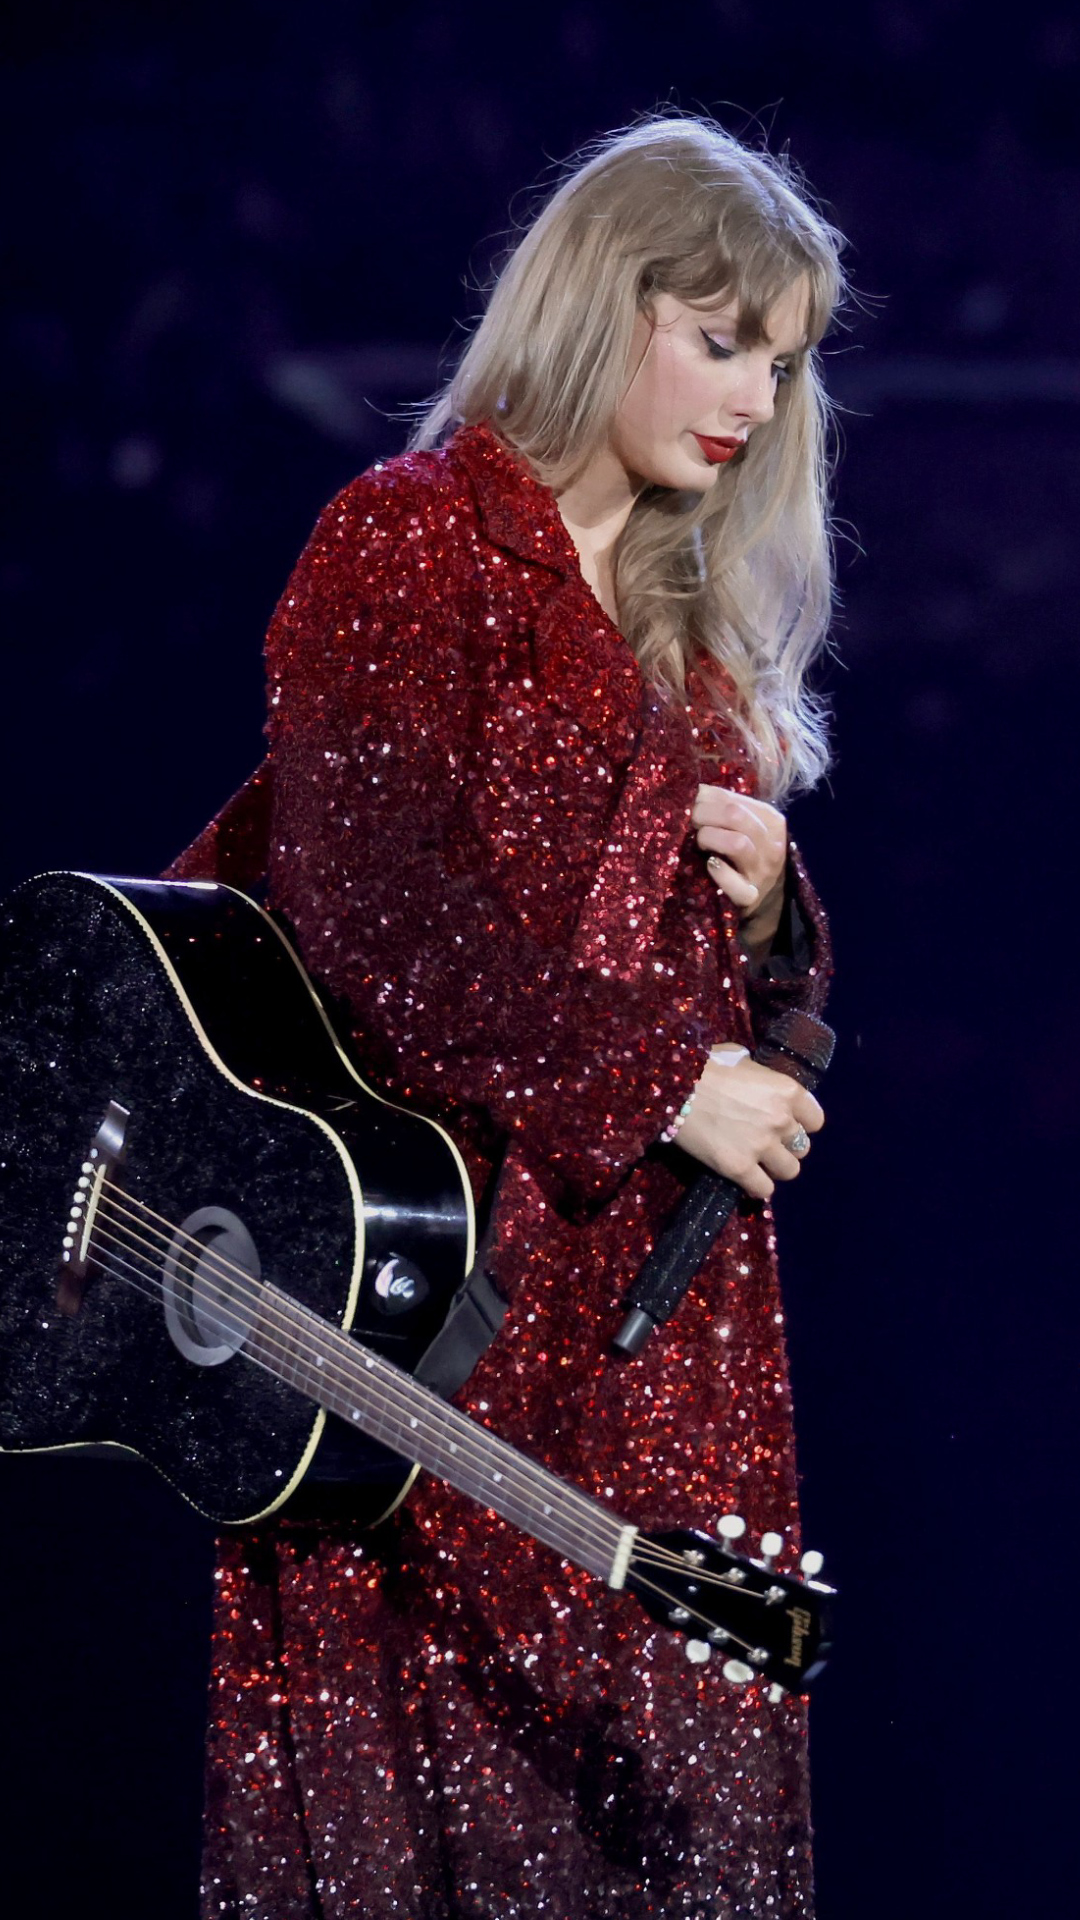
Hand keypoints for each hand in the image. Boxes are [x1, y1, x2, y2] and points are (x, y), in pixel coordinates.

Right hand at [674, 1048, 823, 1199]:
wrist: (672, 1087)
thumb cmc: (704, 1066)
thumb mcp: (740, 1059)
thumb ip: (759, 1077)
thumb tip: (756, 1081)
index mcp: (787, 1091)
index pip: (815, 1120)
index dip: (801, 1124)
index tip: (785, 1124)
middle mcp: (782, 1120)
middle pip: (802, 1147)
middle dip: (785, 1146)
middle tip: (765, 1142)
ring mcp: (761, 1146)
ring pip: (789, 1171)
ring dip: (774, 1167)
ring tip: (757, 1162)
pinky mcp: (739, 1168)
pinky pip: (763, 1190)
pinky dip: (755, 1186)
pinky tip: (744, 1177)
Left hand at [692, 785, 787, 958]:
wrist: (763, 898)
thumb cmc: (745, 856)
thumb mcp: (744, 827)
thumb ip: (726, 807)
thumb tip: (698, 789)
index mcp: (772, 822)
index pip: (735, 800)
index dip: (706, 799)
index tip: (692, 804)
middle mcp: (772, 845)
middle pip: (736, 816)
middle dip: (704, 814)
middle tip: (690, 821)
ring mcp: (763, 872)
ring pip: (738, 843)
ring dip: (710, 837)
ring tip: (698, 840)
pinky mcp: (751, 897)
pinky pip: (735, 884)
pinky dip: (719, 872)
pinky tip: (709, 865)